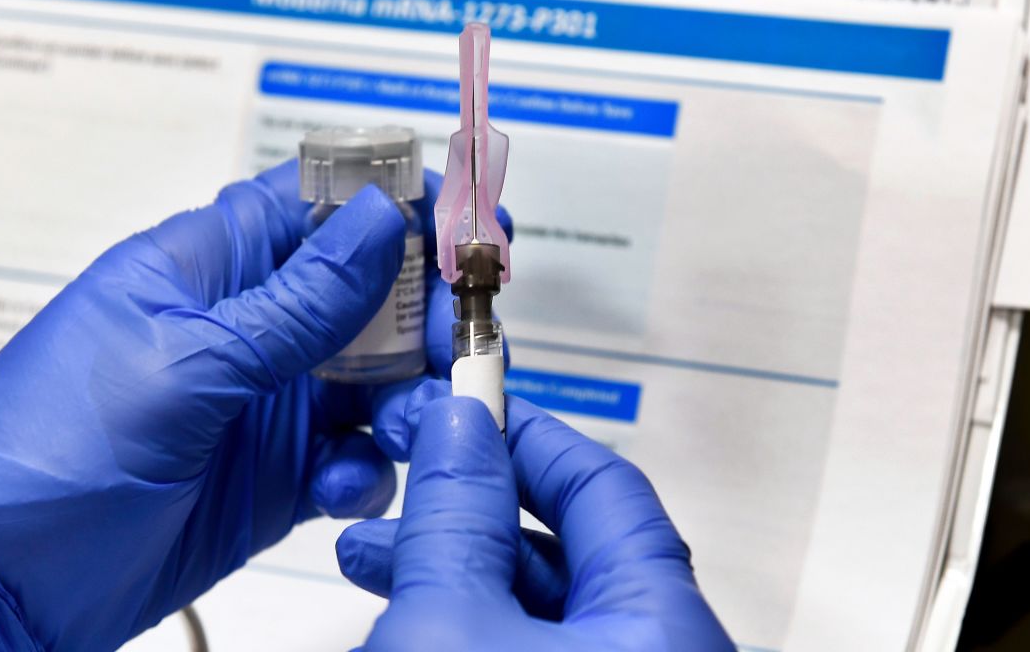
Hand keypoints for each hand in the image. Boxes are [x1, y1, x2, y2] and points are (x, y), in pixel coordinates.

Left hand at [0, 161, 467, 650]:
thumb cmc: (51, 444)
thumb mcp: (184, 360)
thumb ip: (296, 301)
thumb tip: (379, 218)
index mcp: (208, 267)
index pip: (317, 204)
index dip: (396, 203)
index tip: (466, 222)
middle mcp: (245, 327)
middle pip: (369, 293)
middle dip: (422, 313)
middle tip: (455, 340)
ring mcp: (265, 403)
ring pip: (376, 379)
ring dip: (409, 398)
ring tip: (408, 426)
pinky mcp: (277, 475)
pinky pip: (355, 458)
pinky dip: (367, 470)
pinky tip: (342, 487)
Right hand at [338, 382, 732, 650]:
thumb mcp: (446, 627)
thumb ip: (454, 519)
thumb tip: (458, 427)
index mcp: (662, 626)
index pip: (606, 487)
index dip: (525, 434)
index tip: (464, 402)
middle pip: (569, 545)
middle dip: (468, 503)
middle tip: (406, 467)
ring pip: (536, 604)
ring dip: (450, 565)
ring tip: (368, 549)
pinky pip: (524, 646)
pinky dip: (463, 619)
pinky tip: (396, 608)